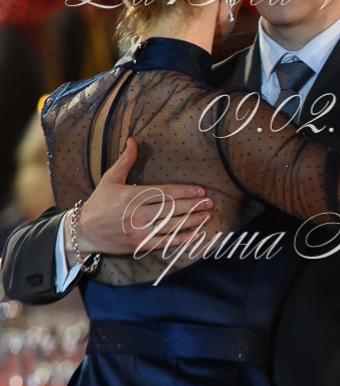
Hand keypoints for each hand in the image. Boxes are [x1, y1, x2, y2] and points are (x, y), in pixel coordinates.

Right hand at [76, 138, 212, 254]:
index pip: (163, 193)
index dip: (183, 191)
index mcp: (131, 196)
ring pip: (170, 226)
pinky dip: (180, 240)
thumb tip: (133, 140)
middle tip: (210, 202)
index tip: (200, 190)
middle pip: (170, 209)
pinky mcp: (138, 245)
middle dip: (192, 205)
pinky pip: (163, 243)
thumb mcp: (110, 179)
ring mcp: (138, 232)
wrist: (83, 231)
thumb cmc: (99, 203)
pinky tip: (194, 236)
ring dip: (191, 222)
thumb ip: (125, 161)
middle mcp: (136, 214)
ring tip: (207, 216)